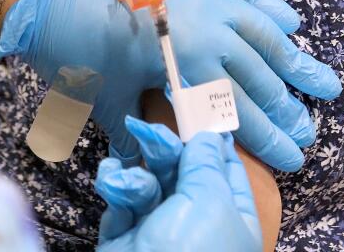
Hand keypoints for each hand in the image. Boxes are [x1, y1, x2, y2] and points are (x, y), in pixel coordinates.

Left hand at [0, 0, 340, 170]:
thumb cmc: (73, 46)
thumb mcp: (107, 99)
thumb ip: (137, 128)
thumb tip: (148, 158)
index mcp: (192, 66)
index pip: (240, 112)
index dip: (268, 139)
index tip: (293, 159)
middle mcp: (213, 28)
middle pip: (261, 75)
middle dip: (288, 108)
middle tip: (309, 131)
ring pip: (265, 32)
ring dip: (295, 60)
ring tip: (324, 83)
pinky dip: (270, 7)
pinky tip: (290, 22)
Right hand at [95, 120, 260, 251]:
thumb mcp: (208, 200)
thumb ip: (204, 162)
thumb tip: (210, 134)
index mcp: (233, 220)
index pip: (226, 170)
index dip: (211, 139)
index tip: (196, 105)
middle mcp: (198, 226)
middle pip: (182, 171)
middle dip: (165, 150)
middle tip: (147, 129)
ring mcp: (160, 233)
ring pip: (149, 183)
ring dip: (137, 175)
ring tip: (124, 175)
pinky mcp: (126, 240)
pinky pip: (122, 202)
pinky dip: (117, 190)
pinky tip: (111, 181)